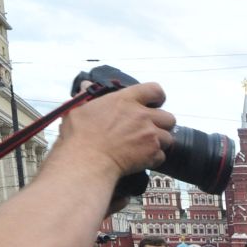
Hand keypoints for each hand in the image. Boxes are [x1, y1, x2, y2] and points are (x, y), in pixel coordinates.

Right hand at [54, 81, 174, 182]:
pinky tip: (141, 159)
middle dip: (162, 124)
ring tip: (144, 146)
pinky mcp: (152, 153)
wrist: (87, 161)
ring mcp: (150, 135)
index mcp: (125, 100)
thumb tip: (86, 85)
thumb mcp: (77, 109)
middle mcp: (142, 116)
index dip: (157, 96)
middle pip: (169, 117)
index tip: (154, 103)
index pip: (154, 89)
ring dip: (159, 143)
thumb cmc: (79, 136)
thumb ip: (86, 96)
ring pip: (168, 138)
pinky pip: (161, 156)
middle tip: (149, 129)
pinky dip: (154, 159)